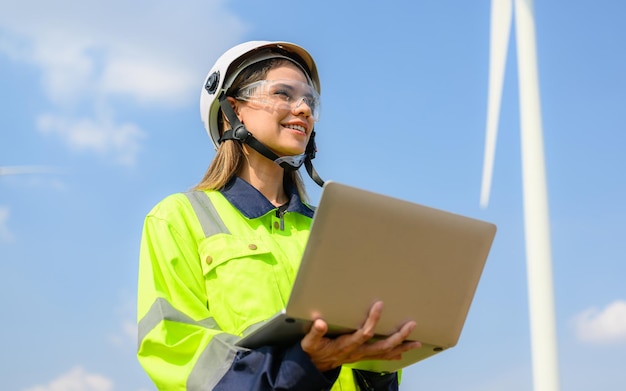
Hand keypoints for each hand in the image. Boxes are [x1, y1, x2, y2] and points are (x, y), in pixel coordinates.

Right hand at [300, 301, 421, 371]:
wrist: (315, 365)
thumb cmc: (314, 350)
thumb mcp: (310, 342)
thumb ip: (315, 332)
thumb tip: (320, 322)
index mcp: (346, 345)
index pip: (364, 333)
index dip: (373, 320)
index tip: (379, 305)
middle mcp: (357, 351)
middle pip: (382, 346)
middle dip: (398, 336)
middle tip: (411, 325)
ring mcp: (362, 355)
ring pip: (385, 353)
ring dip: (402, 346)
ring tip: (417, 341)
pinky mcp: (363, 356)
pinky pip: (382, 357)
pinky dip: (395, 353)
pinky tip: (404, 351)